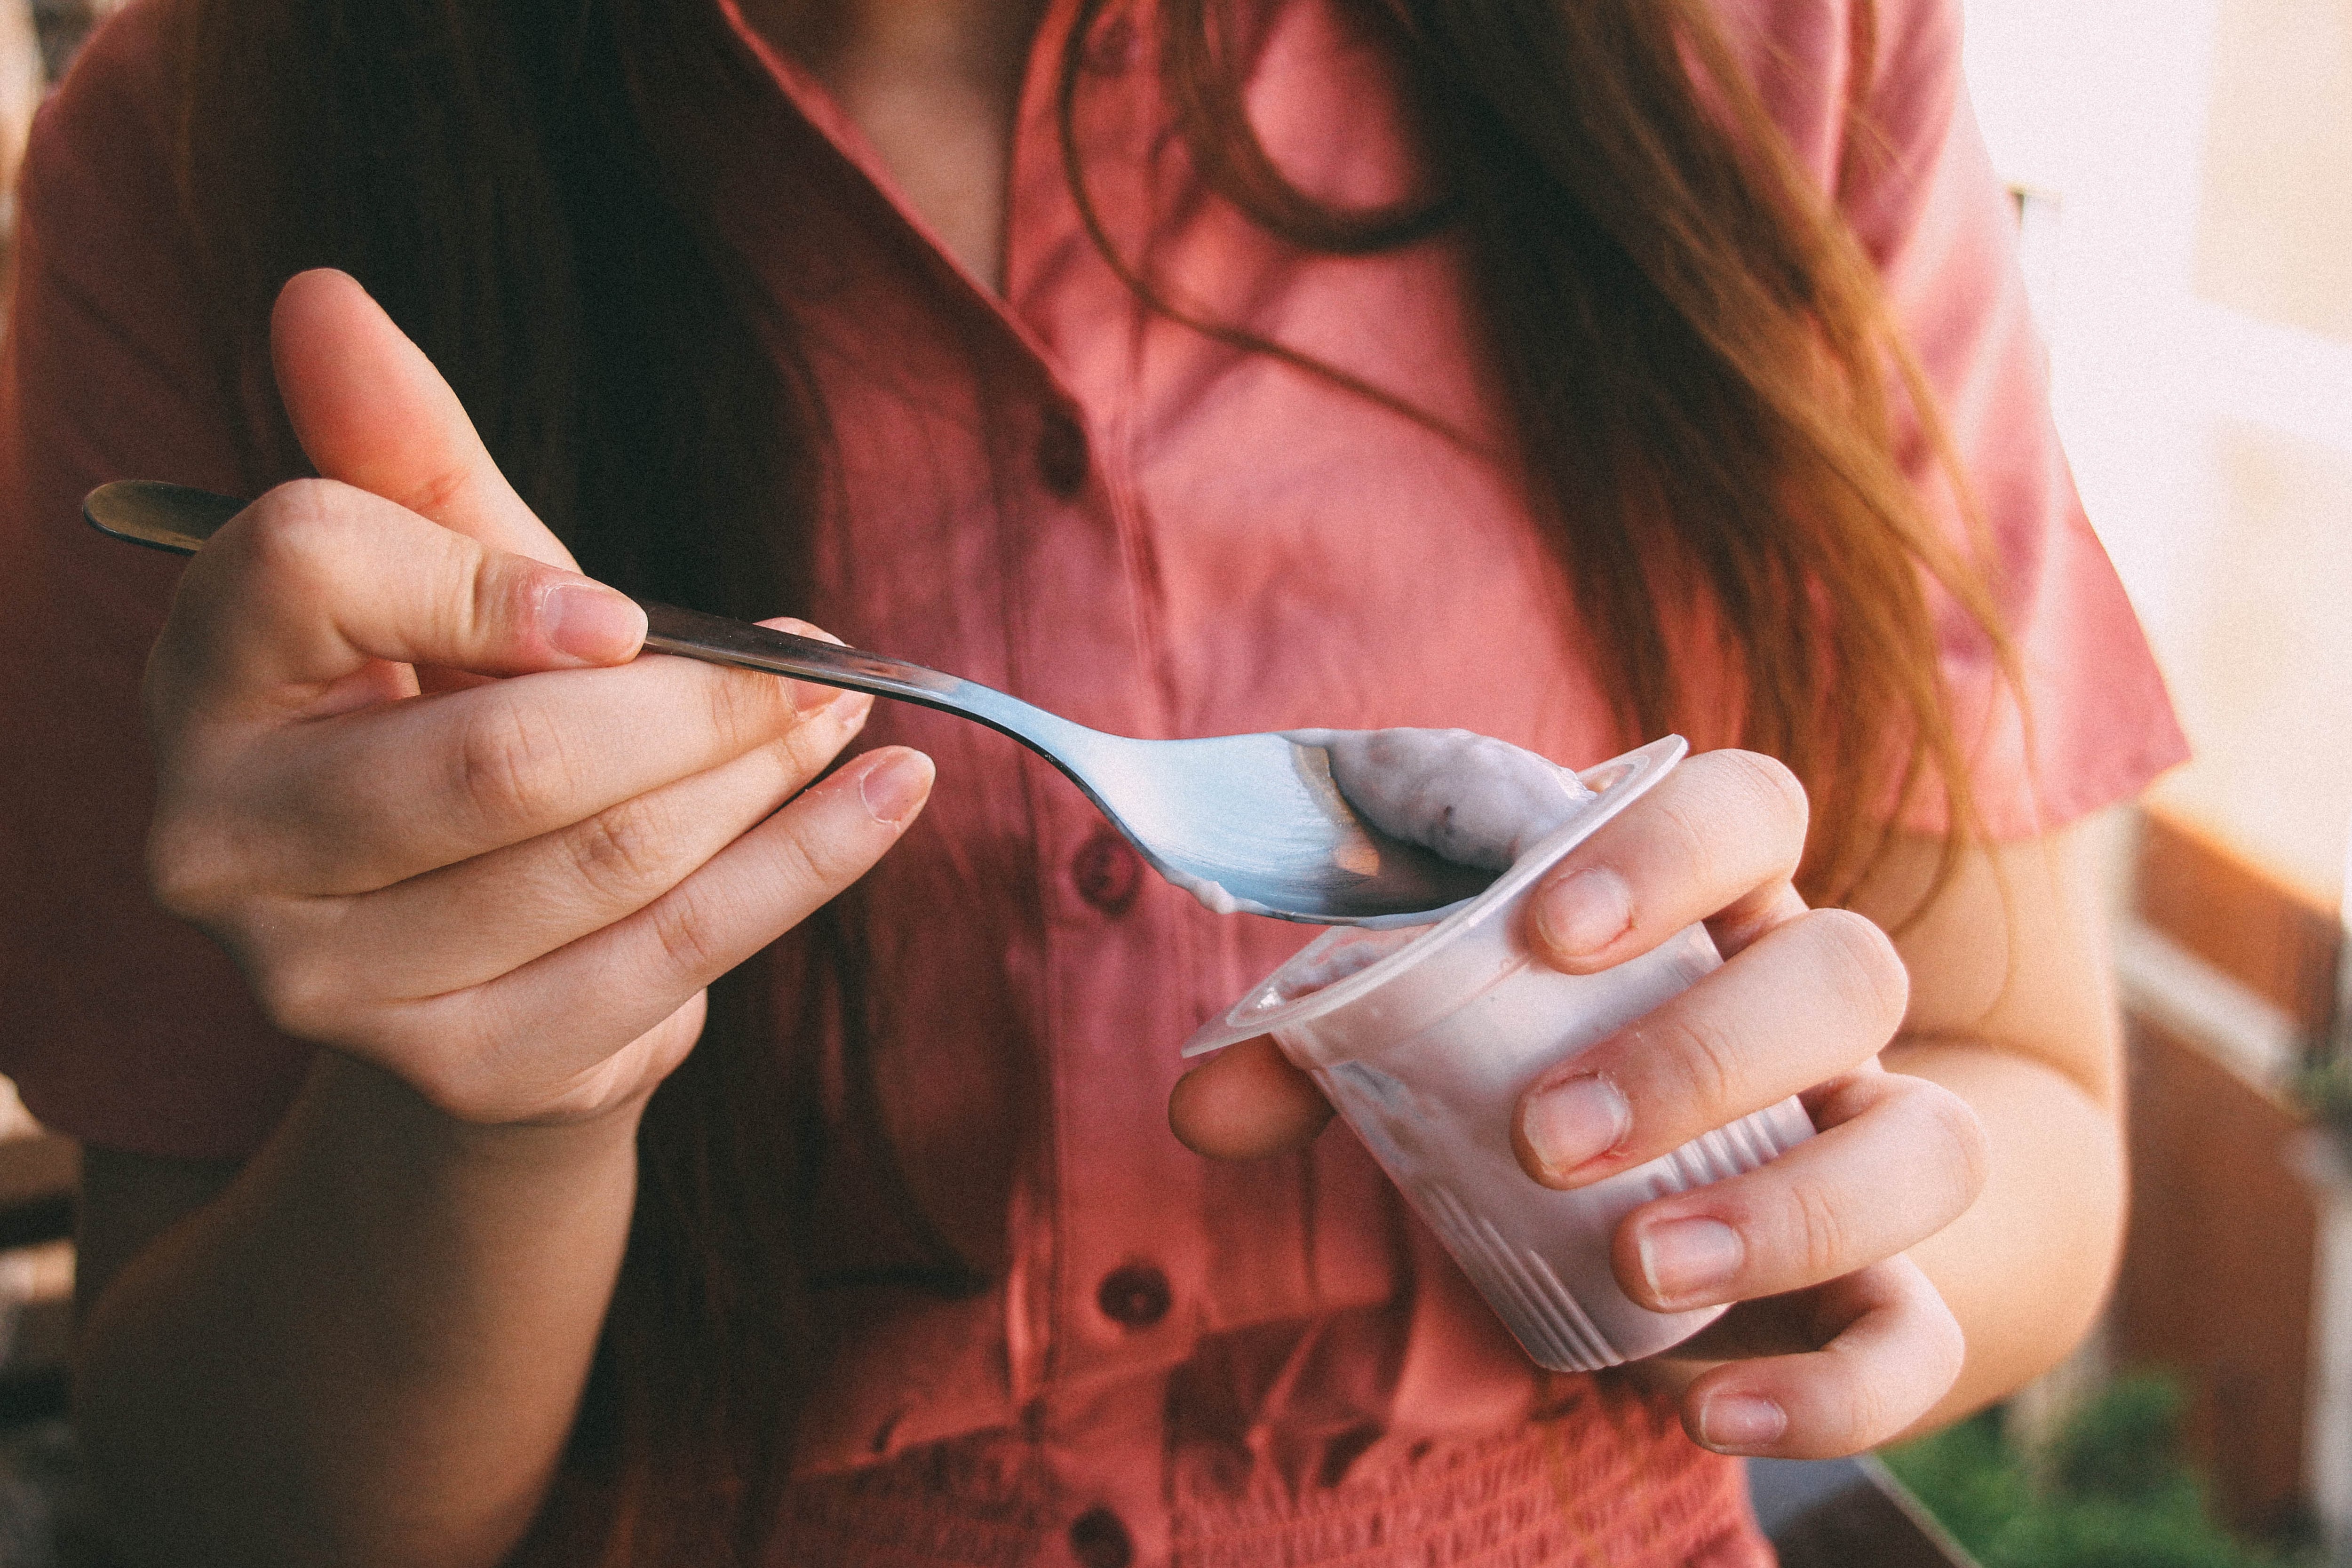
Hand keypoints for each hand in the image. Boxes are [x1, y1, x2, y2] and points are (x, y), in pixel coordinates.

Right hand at [143, 270, 933, 1126]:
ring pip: (607, 857)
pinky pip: (678, 953)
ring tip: (848, 712)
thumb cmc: (457, 727)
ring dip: (762, 773)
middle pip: (502, 751)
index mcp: (200, 682)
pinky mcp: (466, 1070)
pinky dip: (810, 865)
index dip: (489, 579)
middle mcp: (224, 847)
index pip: (313, 567)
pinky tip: (894, 795)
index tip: (625, 610)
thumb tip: (327, 297)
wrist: (468, 965)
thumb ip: (399, 452)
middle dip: (699, 701)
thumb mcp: (436, 584)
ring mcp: (333, 985)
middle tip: (817, 665)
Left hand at [1169, 749, 1988, 1458]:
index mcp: (1713, 905)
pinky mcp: (1884, 1291)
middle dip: (1699, 1054)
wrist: (1682, 1194)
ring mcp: (1866, 1145)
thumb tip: (1206, 1107)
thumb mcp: (1429, 1037)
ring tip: (1642, 1267)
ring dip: (1786, 1210)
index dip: (1672, 849)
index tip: (1551, 932)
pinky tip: (1708, 1411)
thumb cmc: (1539, 1071)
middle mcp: (1813, 1009)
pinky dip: (1834, 1387)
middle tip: (1547, 1137)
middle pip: (1846, 973)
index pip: (1748, 809)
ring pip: (1924, 1148)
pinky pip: (1917, 1334)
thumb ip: (1320, 1050)